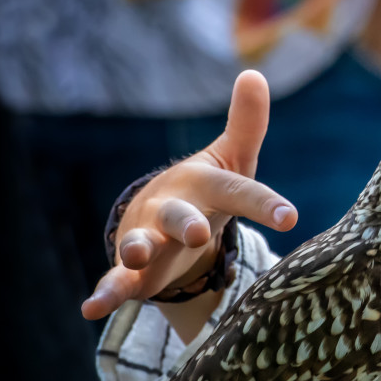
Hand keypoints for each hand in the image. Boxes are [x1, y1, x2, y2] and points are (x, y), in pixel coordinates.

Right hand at [81, 70, 297, 322]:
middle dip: (186, 222)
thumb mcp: (233, 161)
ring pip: (139, 244)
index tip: (290, 217)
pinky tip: (90, 308)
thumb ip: (247, 125)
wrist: (159, 217)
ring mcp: (148, 238)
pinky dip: (105, 293)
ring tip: (133, 257)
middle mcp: (173, 209)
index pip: (238, 191)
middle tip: (199, 233)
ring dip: (135, 250)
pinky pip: (115, 281)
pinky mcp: (133, 271)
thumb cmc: (208, 190)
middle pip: (178, 215)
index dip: (263, 203)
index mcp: (205, 186)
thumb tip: (253, 72)